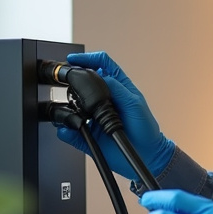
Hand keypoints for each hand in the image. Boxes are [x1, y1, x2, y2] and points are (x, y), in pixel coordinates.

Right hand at [55, 52, 174, 180]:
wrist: (147, 154)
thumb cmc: (146, 127)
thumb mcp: (134, 102)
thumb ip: (116, 88)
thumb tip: (99, 77)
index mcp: (116, 87)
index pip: (100, 65)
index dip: (87, 59)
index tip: (73, 60)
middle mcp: (102, 100)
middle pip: (82, 85)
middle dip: (71, 82)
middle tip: (65, 83)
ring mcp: (93, 117)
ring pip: (72, 108)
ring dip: (67, 108)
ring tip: (71, 110)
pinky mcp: (88, 135)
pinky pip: (71, 132)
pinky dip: (66, 131)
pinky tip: (68, 129)